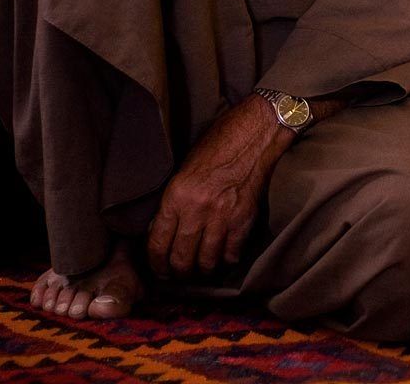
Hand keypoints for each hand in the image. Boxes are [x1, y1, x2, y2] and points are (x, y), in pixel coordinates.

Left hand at [146, 97, 287, 277]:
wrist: (253, 135)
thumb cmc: (217, 146)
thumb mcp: (183, 171)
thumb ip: (174, 202)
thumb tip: (164, 230)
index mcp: (176, 196)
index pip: (157, 243)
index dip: (156, 263)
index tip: (159, 269)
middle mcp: (196, 210)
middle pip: (181, 259)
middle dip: (177, 272)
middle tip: (178, 274)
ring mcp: (222, 217)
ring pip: (206, 262)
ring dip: (202, 270)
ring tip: (201, 269)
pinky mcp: (244, 220)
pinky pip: (231, 254)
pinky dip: (226, 260)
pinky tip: (223, 256)